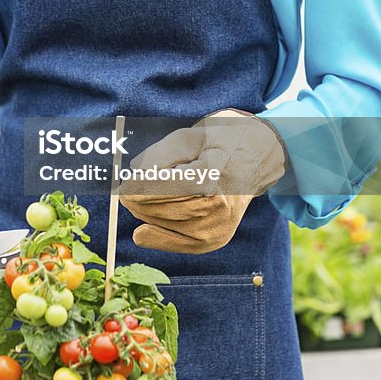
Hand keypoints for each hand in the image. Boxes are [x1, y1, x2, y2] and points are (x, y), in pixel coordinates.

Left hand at [119, 110, 286, 253]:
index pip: (159, 188)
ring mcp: (218, 227)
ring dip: (145, 211)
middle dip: (136, 197)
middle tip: (127, 187)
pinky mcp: (215, 240)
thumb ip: (160, 155)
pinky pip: (174, 243)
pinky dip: (155, 234)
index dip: (134, 185)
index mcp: (211, 175)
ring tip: (146, 195)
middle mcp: (218, 207)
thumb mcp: (190, 136)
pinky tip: (145, 228)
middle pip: (156, 208)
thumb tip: (134, 179)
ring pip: (161, 224)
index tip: (123, 181)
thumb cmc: (221, 141)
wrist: (257, 157)